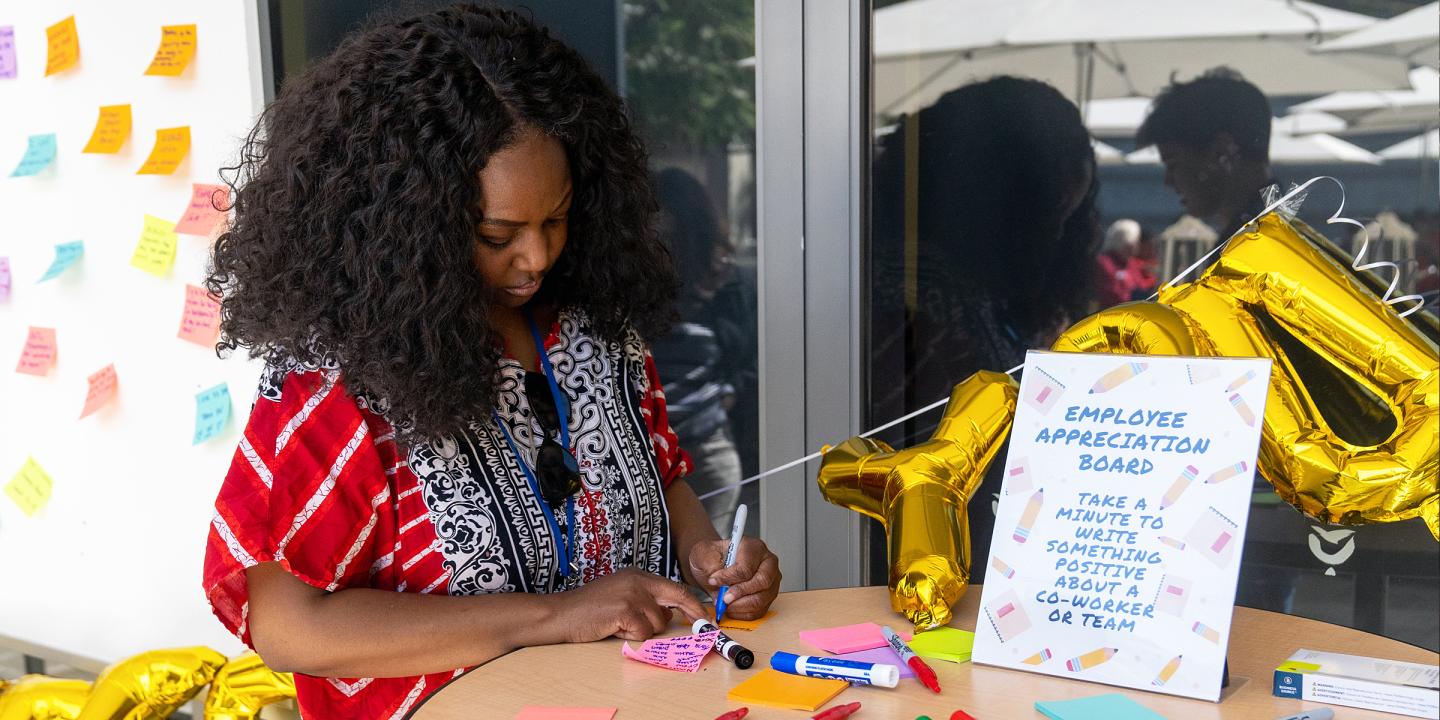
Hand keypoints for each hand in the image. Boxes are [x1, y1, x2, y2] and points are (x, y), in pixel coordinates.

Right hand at [550, 567, 706, 642]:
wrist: (560, 614)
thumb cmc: (588, 610)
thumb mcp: (620, 596)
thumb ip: (644, 601)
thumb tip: (668, 614)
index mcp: (637, 576)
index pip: (674, 587)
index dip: (692, 602)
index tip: (704, 614)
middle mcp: (637, 581)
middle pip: (677, 596)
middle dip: (693, 612)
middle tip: (703, 625)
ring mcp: (632, 594)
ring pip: (658, 622)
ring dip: (643, 631)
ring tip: (620, 626)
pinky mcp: (625, 610)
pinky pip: (643, 632)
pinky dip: (631, 636)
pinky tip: (614, 629)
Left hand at [689, 536, 780, 619]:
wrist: (714, 565)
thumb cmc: (713, 557)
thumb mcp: (704, 553)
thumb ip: (711, 564)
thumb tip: (718, 580)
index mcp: (754, 547)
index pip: (747, 566)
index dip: (729, 578)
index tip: (714, 581)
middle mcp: (768, 563)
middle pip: (762, 582)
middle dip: (740, 593)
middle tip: (723, 598)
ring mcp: (771, 581)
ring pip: (761, 599)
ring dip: (740, 606)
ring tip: (724, 603)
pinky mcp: (768, 596)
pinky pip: (760, 610)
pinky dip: (743, 613)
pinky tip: (731, 608)